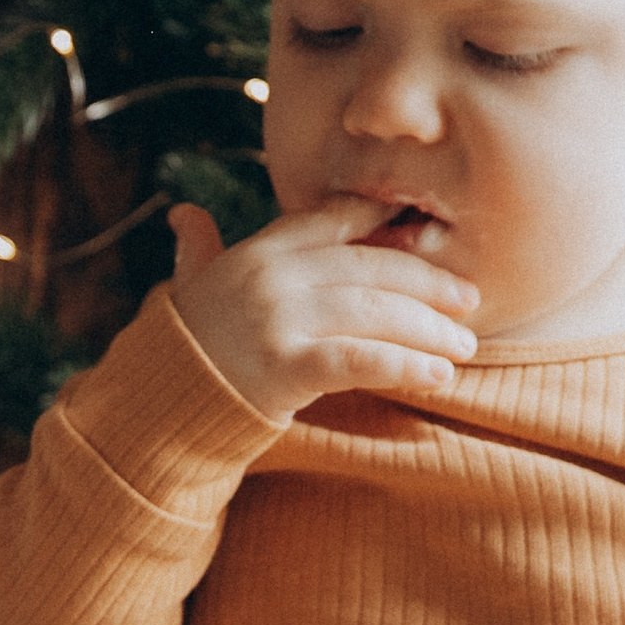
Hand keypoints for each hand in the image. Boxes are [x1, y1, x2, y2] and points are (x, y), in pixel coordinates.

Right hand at [166, 199, 478, 421]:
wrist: (154, 410)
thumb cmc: (182, 350)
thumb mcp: (189, 289)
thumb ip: (198, 249)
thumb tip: (183, 214)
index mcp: (258, 250)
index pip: (337, 222)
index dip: (388, 224)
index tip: (432, 236)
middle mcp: (272, 276)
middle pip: (370, 268)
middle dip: (428, 284)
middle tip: (470, 301)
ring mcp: (277, 319)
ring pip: (374, 312)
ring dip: (429, 330)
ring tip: (464, 348)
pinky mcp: (284, 366)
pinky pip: (360, 359)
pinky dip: (404, 365)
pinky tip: (437, 375)